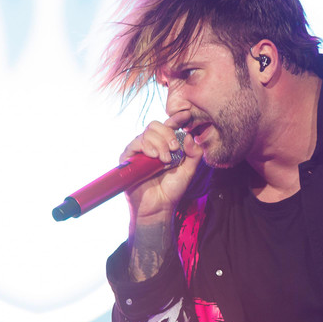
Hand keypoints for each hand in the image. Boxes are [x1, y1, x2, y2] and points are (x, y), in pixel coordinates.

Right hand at [121, 109, 201, 223]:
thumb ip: (194, 153)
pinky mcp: (128, 159)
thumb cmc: (172, 189)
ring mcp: (139, 151)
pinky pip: (135, 143)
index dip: (176, 118)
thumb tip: (190, 136)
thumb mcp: (189, 170)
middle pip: (156, 125)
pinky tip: (154, 156)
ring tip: (165, 160)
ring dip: (159, 143)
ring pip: (147, 133)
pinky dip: (146, 146)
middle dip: (168, 134)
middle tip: (175, 149)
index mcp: (165, 145)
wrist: (159, 206)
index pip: (169, 126)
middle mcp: (151, 146)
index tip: (186, 115)